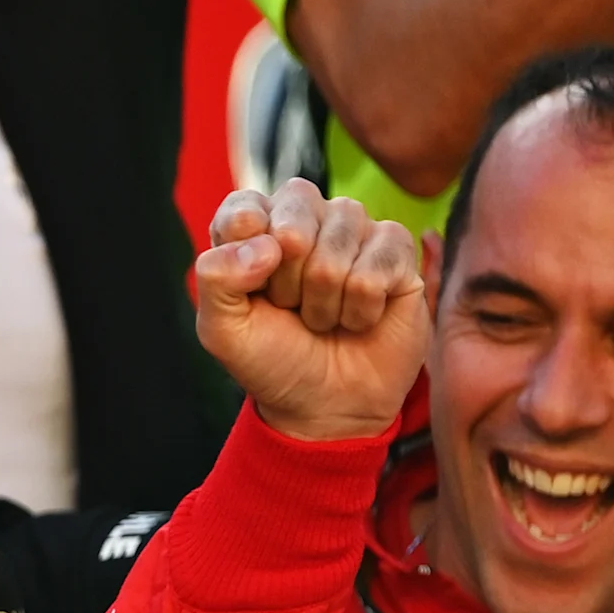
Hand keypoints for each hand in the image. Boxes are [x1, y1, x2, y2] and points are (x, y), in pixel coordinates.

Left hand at [196, 180, 427, 443]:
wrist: (324, 404)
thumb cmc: (273, 359)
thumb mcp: (223, 330)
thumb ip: (217, 277)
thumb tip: (267, 244)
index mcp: (256, 228)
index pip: (245, 208)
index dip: (248, 254)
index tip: (253, 289)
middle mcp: (306, 218)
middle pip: (294, 219)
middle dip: (288, 281)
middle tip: (291, 308)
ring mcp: (354, 229)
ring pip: (338, 243)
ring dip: (324, 300)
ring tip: (323, 317)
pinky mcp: (397, 250)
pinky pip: (377, 265)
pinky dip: (360, 307)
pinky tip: (357, 318)